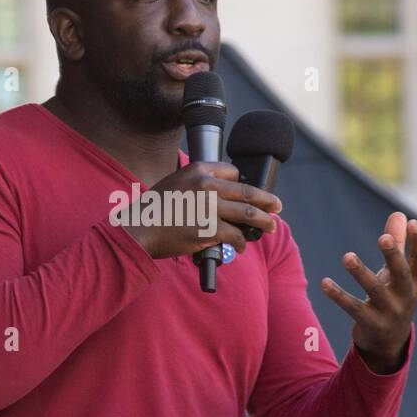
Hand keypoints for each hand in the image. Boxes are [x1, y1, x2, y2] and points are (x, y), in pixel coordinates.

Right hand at [121, 161, 281, 259]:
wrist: (140, 228)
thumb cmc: (155, 208)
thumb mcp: (176, 182)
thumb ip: (198, 184)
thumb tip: (220, 196)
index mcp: (199, 169)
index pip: (233, 171)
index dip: (242, 183)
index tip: (248, 192)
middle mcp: (207, 185)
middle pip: (247, 191)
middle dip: (267, 200)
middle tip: (277, 206)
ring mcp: (210, 207)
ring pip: (248, 214)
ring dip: (263, 221)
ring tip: (270, 226)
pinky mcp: (210, 229)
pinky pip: (235, 236)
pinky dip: (240, 243)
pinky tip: (240, 247)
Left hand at [320, 212, 416, 373]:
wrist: (389, 343)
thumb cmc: (394, 297)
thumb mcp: (398, 274)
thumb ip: (398, 244)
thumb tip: (400, 214)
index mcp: (415, 282)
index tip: (413, 222)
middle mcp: (405, 297)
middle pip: (400, 274)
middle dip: (393, 256)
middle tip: (384, 238)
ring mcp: (389, 312)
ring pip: (374, 290)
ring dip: (361, 273)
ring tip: (347, 256)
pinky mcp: (370, 323)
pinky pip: (352, 308)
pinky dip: (338, 296)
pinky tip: (324, 283)